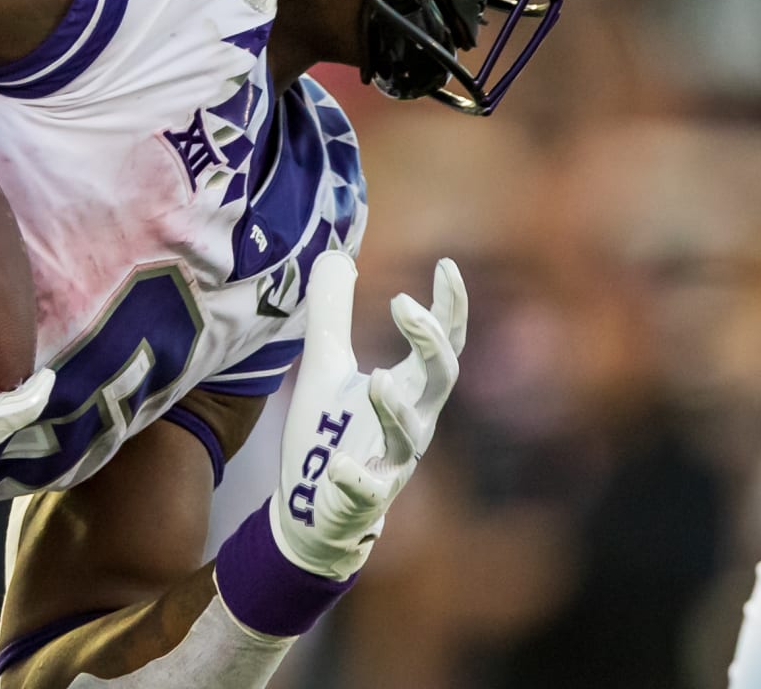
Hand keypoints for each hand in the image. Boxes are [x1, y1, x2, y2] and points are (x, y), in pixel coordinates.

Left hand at [270, 252, 466, 580]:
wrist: (310, 503)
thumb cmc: (331, 430)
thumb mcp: (327, 363)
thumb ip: (333, 313)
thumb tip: (338, 256)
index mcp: (410, 387)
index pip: (444, 342)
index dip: (451, 305)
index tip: (447, 265)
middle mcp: (414, 421)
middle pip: (443, 379)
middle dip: (431, 342)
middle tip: (404, 304)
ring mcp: (393, 462)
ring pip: (410, 437)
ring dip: (395, 408)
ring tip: (376, 379)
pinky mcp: (365, 498)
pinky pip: (368, 490)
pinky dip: (355, 477)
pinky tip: (339, 466)